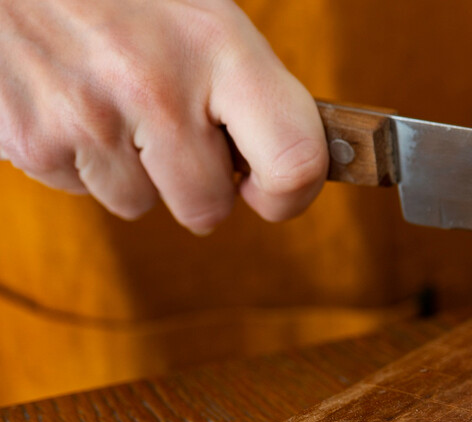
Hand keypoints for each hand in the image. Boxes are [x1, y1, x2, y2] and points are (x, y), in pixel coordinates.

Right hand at [0, 0, 327, 233]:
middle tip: (172, 133)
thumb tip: (294, 162)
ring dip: (131, 170)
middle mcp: (158, 86)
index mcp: (219, 46)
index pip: (294, 160)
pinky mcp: (32, 140)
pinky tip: (69, 102)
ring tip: (109, 99)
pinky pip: (79, 190)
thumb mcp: (198, 12)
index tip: (268, 191)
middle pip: (208, 207)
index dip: (290, 195)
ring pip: (139, 203)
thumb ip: (245, 84)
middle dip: (196, 185)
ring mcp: (90, 117)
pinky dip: (78, 159)